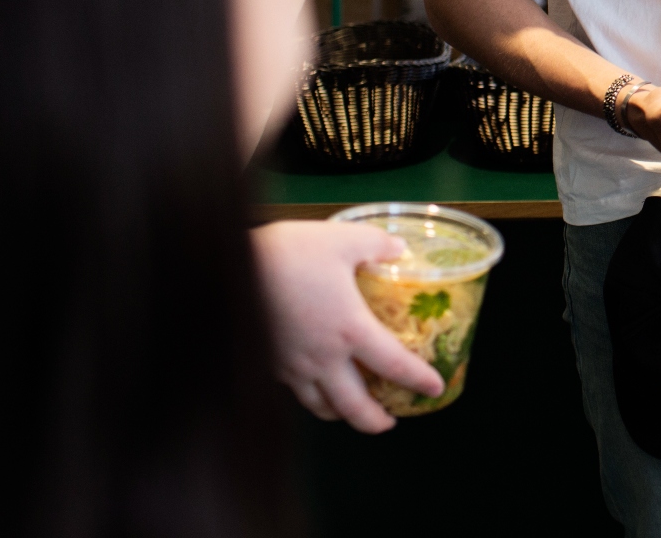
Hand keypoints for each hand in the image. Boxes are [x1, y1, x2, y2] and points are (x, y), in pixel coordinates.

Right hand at [251, 220, 444, 432]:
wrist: (226, 267)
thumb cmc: (289, 252)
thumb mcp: (344, 238)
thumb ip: (378, 245)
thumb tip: (400, 250)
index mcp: (350, 330)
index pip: (394, 365)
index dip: (418, 379)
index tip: (434, 388)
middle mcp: (322, 358)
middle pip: (354, 406)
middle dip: (375, 421)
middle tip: (389, 423)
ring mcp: (291, 365)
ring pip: (320, 406)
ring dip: (341, 414)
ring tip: (350, 411)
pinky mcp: (267, 363)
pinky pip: (295, 391)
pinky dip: (311, 397)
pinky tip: (313, 386)